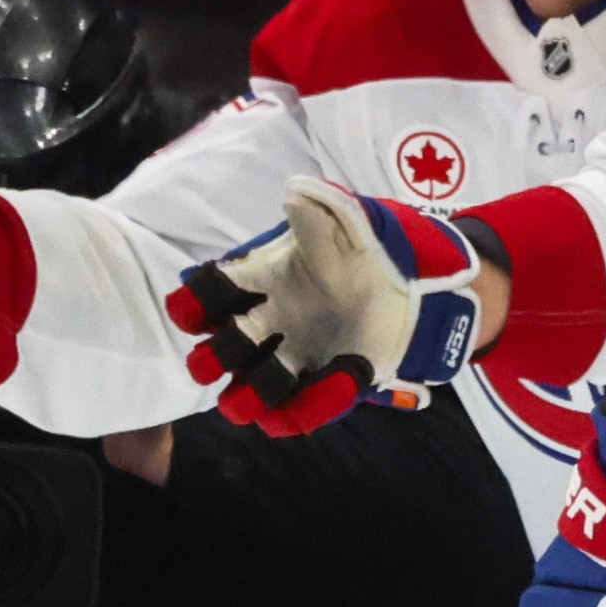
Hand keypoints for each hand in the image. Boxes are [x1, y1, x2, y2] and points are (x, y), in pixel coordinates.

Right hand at [166, 178, 483, 435]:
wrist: (413, 286)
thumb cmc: (364, 253)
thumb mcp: (347, 229)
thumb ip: (319, 220)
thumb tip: (296, 198)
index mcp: (262, 283)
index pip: (209, 295)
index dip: (194, 304)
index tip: (193, 312)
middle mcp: (267, 325)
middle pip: (219, 352)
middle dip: (212, 359)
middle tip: (218, 360)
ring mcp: (293, 358)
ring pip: (251, 391)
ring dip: (248, 397)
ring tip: (255, 400)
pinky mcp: (324, 384)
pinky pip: (307, 408)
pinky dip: (314, 403)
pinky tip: (341, 379)